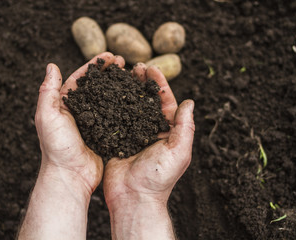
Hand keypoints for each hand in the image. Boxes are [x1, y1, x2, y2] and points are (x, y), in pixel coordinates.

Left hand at [35, 52, 124, 197]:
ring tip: (131, 75)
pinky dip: (125, 106)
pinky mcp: (106, 134)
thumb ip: (48, 92)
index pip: (81, 78)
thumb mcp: (48, 117)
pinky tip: (135, 98)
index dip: (94, 66)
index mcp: (66, 105)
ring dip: (119, 86)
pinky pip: (117, 116)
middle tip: (122, 61)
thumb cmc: (56, 147)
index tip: (108, 56)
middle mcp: (81, 112)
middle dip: (109, 73)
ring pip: (109, 99)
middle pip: (97, 86)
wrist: (70, 176)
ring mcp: (95, 123)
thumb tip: (51, 66)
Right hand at [103, 64, 194, 239]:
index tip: (151, 68)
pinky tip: (106, 93)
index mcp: (167, 132)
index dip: (159, 84)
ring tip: (121, 75)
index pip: (165, 102)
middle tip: (135, 67)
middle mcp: (150, 131)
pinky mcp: (117, 140)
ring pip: (130, 106)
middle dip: (141, 83)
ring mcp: (132, 134)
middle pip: (146, 101)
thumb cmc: (158, 178)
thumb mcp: (179, 152)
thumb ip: (185, 127)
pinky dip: (111, 105)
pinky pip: (114, 119)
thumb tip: (190, 102)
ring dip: (126, 90)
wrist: (133, 199)